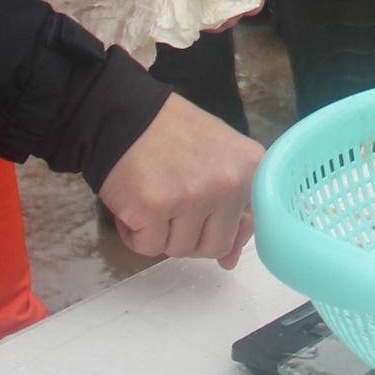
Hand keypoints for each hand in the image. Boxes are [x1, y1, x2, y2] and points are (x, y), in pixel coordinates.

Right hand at [99, 92, 265, 263]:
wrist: (124, 114)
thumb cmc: (170, 134)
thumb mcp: (215, 157)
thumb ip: (230, 205)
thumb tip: (230, 260)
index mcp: (250, 168)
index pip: (248, 226)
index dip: (221, 228)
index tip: (203, 215)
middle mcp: (228, 183)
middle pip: (213, 246)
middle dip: (188, 234)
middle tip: (171, 203)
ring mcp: (192, 196)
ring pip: (179, 249)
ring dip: (160, 233)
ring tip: (151, 197)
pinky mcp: (154, 207)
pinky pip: (147, 247)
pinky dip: (134, 233)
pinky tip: (132, 204)